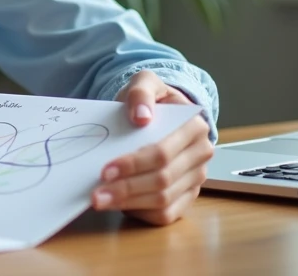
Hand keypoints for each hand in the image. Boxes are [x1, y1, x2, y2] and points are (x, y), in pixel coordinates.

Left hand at [93, 70, 213, 224]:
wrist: (157, 111)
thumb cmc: (150, 100)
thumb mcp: (145, 83)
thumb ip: (141, 92)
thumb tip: (141, 116)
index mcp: (194, 128)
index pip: (162, 152)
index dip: (134, 164)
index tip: (106, 170)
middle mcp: (200, 155)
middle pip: (163, 180)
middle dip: (126, 189)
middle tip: (96, 194)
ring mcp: (196, 178)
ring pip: (164, 200)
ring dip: (130, 204)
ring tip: (100, 201)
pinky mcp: (187, 196)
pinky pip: (167, 214)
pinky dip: (142, 213)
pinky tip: (119, 206)